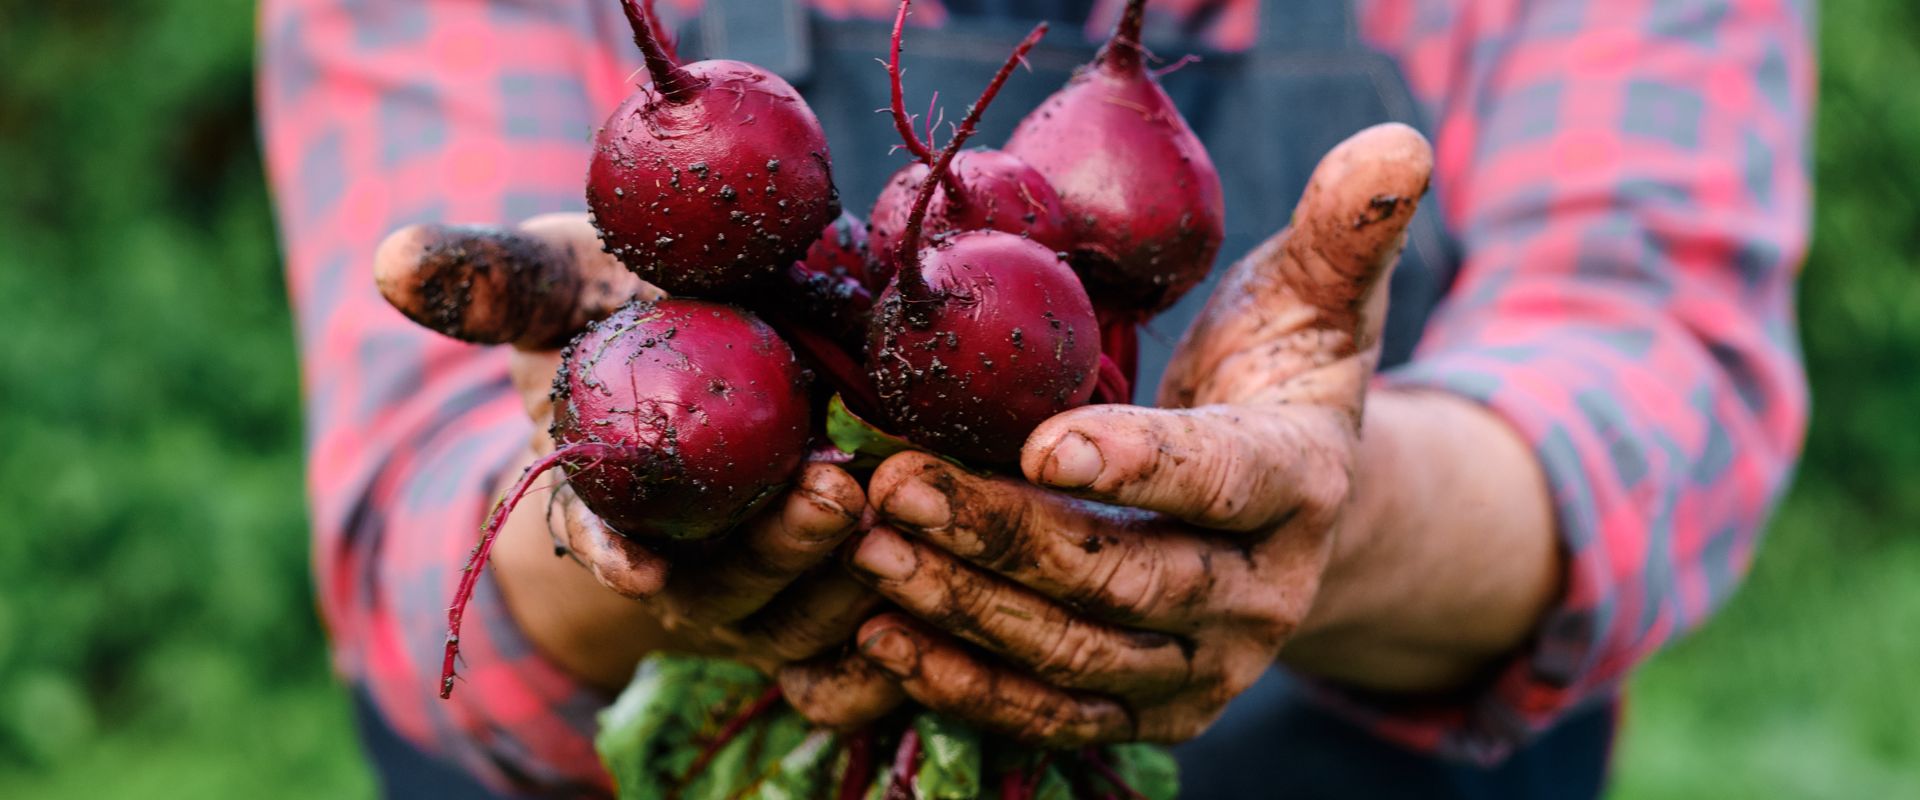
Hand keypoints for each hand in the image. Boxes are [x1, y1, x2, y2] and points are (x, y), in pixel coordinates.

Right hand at [374, 214, 899, 720]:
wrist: (689, 353)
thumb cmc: (616, 313)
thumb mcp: (557, 283)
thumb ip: (493, 279)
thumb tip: (396, 258)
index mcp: (609, 499)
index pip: (602, 540)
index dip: (613, 554)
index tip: (639, 564)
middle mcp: (683, 562)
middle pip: (727, 589)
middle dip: (775, 553)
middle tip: (832, 494)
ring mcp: (758, 590)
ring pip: (803, 622)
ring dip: (849, 582)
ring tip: (904, 512)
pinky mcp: (826, 596)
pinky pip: (853, 657)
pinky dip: (886, 652)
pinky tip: (938, 601)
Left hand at [844, 124, 1435, 744]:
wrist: (1299, 507)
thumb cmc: (1282, 376)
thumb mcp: (1317, 298)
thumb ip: (1346, 229)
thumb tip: (1398, 143)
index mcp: (1303, 481)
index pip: (1219, 479)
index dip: (1135, 463)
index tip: (1036, 441)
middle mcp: (1264, 592)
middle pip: (1127, 580)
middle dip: (1005, 537)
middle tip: (897, 485)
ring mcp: (1209, 665)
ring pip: (1081, 659)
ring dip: (971, 612)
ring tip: (875, 550)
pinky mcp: (1156, 710)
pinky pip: (1060, 716)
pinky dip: (973, 688)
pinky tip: (889, 639)